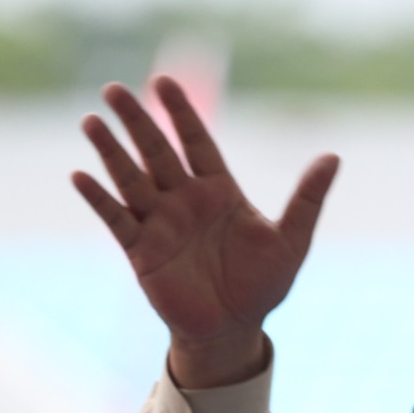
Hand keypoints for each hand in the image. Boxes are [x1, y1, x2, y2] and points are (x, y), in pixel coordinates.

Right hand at [71, 77, 339, 389]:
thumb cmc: (262, 285)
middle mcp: (184, 200)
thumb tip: (333, 157)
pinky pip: (117, 219)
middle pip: (156, 152)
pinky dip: (98, 199)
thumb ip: (308, 198)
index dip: (180, 112)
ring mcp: (160, 224)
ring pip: (131, 179)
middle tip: (113, 88)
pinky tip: (80, 177)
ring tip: (91, 121)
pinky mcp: (142, 251)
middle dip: (136, 121)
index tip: (163, 82)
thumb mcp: (291, 240)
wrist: (233, 330)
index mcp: (218, 190)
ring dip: (110, 152)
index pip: (196, 140)